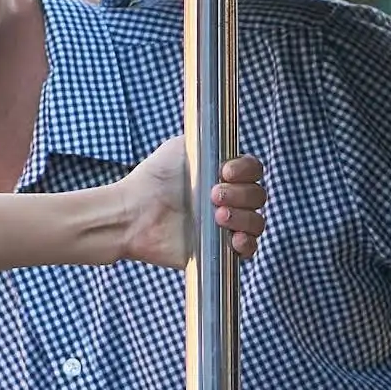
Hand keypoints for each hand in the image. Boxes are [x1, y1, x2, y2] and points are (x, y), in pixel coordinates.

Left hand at [103, 138, 267, 269]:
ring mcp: (226, 225)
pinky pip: (249, 249)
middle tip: (213, 195)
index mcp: (224, 176)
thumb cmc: (152, 179)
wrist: (133, 212)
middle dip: (240, 195)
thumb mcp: (180, 148)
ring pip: (256, 222)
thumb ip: (206, 141)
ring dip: (243, 218)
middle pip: (258, 196)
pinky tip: (234, 239)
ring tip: (218, 217)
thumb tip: (224, 140)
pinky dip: (247, 244)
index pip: (253, 171)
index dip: (246, 171)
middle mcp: (229, 199)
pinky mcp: (219, 249)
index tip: (225, 172)